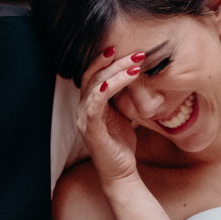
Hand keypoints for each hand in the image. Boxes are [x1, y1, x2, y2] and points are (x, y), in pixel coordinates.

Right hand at [78, 50, 148, 185]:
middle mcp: (83, 107)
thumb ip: (123, 96)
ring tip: (135, 66)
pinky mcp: (91, 128)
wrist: (121, 172)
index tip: (124, 48)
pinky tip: (116, 81)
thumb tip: (135, 74)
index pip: (93, 73)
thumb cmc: (121, 143)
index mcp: (90, 102)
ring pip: (95, 86)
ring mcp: (85, 117)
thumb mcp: (124, 114)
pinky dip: (105, 89)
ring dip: (116, 73)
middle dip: (115, 62)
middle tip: (137, 54)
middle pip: (94, 75)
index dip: (104, 59)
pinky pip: (95, 104)